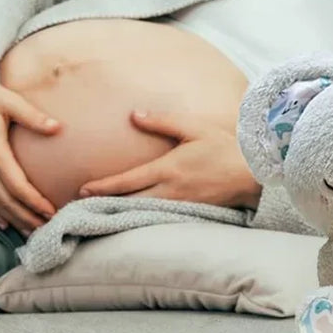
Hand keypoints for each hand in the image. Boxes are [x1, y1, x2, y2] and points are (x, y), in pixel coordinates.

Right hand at [0, 71, 59, 234]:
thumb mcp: (9, 99)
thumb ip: (33, 116)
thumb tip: (58, 128)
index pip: (17, 185)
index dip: (34, 202)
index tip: (51, 211)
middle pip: (5, 200)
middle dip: (26, 217)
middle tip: (46, 227)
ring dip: (11, 218)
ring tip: (30, 230)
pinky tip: (3, 221)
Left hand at [77, 108, 261, 209]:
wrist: (253, 172)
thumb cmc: (223, 146)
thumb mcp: (192, 127)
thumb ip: (161, 121)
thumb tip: (133, 115)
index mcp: (168, 169)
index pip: (128, 181)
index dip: (103, 186)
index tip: (83, 189)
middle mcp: (171, 191)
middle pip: (130, 201)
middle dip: (104, 204)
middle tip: (80, 206)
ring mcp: (180, 206)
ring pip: (142, 212)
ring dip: (120, 213)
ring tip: (98, 212)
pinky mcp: (189, 213)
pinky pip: (159, 217)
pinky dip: (141, 217)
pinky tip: (129, 217)